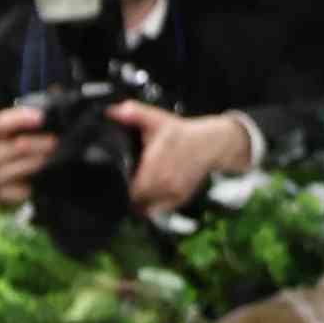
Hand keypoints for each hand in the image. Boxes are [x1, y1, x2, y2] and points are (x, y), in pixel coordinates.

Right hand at [0, 101, 56, 214]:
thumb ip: (38, 111)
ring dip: (39, 163)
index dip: (20, 118)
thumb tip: (56, 90)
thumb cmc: (16, 154)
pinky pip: (21, 190)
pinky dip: (33, 186)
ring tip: (53, 159)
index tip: (40, 117)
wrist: (2, 186)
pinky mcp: (3, 193)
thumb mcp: (23, 132)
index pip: (1, 122)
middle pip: (17, 146)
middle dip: (38, 143)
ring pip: (21, 168)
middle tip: (55, 142)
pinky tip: (41, 181)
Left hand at [120, 101, 254, 215]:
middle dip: (131, 193)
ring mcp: (172, 192)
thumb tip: (112, 111)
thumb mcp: (157, 119)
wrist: (210, 144)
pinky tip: (153, 195)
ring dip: (141, 202)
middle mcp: (163, 181)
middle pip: (136, 200)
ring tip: (141, 190)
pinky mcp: (180, 199)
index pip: (130, 188)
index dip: (124, 185)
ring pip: (147, 208)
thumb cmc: (181, 132)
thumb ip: (134, 114)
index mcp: (153, 163)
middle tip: (130, 184)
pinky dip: (154, 206)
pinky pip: (160, 211)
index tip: (123, 178)